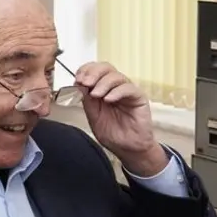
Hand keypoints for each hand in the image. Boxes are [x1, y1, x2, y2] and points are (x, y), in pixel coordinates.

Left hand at [74, 61, 168, 175]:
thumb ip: (87, 100)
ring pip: (116, 76)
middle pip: (106, 68)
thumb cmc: (113, 134)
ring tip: (96, 95)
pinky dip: (117, 92)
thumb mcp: (93, 115)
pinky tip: (109, 100)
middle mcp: (116, 87)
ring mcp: (128, 92)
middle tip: (85, 82)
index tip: (78, 79)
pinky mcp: (139, 98)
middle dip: (93, 73)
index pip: (95, 70)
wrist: (128, 149)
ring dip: (103, 83)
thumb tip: (79, 84)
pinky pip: (129, 88)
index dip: (85, 70)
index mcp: (103, 89)